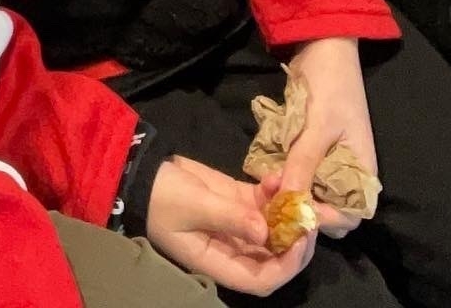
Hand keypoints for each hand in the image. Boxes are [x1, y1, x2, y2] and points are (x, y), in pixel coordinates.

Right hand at [147, 157, 315, 294]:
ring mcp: (235, 225)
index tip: (300, 238)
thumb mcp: (193, 205)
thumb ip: (230, 217)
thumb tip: (266, 232)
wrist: (141, 172)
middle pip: (273, 256)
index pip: (261, 278)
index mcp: (218, 262)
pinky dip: (274, 193)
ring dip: (288, 212)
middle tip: (310, 213)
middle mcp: (231, 250)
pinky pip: (262, 204)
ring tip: (299, 188)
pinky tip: (278, 176)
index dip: (286, 265)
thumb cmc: (162, 196)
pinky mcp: (235, 202)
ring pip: (272, 228)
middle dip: (295, 238)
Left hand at [278, 39, 377, 237]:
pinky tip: (266, 167)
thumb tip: (288, 204)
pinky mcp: (310, 147)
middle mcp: (346, 172)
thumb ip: (303, 164)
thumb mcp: (317, 126)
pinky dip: (283, 171)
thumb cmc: (329, 85)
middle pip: (324, 207)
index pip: (346, 216)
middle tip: (273, 199)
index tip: (293, 213)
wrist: (322, 44)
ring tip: (266, 182)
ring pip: (307, 189)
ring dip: (287, 188)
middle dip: (299, 207)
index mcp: (361, 172)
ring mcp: (327, 159)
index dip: (322, 220)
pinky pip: (297, 170)